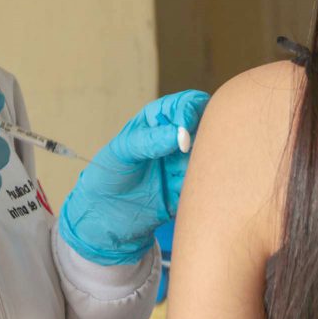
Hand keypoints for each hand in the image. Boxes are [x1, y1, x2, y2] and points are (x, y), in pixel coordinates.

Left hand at [59, 90, 210, 264]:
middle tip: (193, 155)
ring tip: (186, 177)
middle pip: (208, 126)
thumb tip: (181, 135)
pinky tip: (188, 193)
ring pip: (212, 156)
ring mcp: (187, 163)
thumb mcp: (122, 152)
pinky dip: (206, 186)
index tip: (184, 134)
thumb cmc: (108, 174)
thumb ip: (148, 141)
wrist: (104, 215)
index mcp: (161, 119)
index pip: (188, 103)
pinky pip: (208, 183)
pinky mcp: (191, 188)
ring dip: (207, 164)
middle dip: (209, 137)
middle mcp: (179, 138)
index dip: (191, 113)